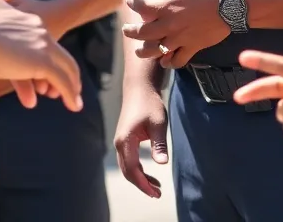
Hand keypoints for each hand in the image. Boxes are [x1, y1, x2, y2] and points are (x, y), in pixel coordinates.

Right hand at [0, 0, 82, 110]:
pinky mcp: (41, 63)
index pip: (45, 41)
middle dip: (68, 73)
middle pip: (61, 55)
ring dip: (72, 86)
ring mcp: (43, 47)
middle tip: (72, 88)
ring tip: (74, 101)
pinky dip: (70, 94)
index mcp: (30, 20)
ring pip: (66, 69)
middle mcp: (41, 32)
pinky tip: (73, 105)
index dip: (49, 57)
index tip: (48, 71)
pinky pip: (62, 82)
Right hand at [113, 82, 169, 198]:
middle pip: (127, 171)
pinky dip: (137, 170)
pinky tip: (149, 173)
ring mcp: (120, 141)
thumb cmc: (149, 104)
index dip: (143, 184)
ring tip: (156, 187)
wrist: (139, 88)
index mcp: (125, 141)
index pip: (132, 169)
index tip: (156, 193)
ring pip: (127, 167)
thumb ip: (159, 144)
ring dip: (140, 178)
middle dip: (141, 185)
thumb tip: (162, 163)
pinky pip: (128, 160)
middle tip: (157, 194)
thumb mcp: (158, 124)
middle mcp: (119, 143)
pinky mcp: (124, 139)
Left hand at [121, 0, 227, 67]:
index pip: (141, 7)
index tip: (130, 1)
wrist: (233, 3)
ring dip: (145, 51)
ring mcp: (181, 38)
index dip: (133, 3)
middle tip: (126, 30)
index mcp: (167, 6)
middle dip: (131, 31)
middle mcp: (171, 24)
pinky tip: (165, 61)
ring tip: (139, 51)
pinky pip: (178, 59)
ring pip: (157, 50)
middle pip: (143, 33)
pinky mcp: (194, 46)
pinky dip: (169, 62)